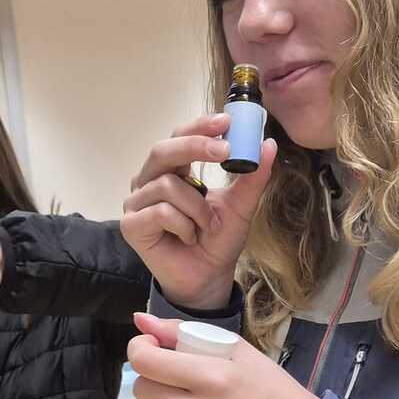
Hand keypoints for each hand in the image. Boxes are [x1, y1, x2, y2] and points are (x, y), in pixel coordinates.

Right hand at [121, 114, 276, 311]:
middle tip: (225, 151)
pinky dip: (184, 225)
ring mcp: (137, 203)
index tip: (226, 121)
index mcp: (171, 169)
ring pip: (168, 185)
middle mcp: (149, 181)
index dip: (199, 126)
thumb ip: (252, 177)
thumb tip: (268, 145)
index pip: (179, 136)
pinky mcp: (131, 225)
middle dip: (195, 147)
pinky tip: (189, 237)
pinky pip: (161, 212)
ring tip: (208, 226)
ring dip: (198, 208)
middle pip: (163, 150)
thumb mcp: (241, 205)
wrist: (208, 277)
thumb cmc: (218, 240)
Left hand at [128, 313, 318, 398]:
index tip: (151, 350)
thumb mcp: (237, 351)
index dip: (140, 350)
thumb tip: (139, 320)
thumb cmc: (268, 390)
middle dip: (154, 380)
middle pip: (143, 391)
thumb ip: (182, 332)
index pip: (146, 362)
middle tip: (177, 381)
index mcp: (214, 378)